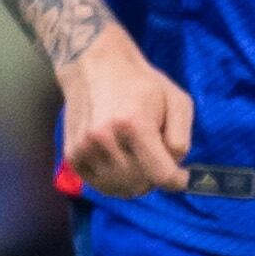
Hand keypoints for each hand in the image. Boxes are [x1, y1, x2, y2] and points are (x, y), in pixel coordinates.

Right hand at [59, 39, 195, 195]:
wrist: (94, 67)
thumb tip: (174, 167)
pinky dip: (116, 181)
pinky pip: (100, 186)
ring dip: (135, 181)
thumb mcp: (177, 101)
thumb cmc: (141, 83)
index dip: (177, 181)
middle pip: (141, 184)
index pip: (161, 175)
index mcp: (134, 125)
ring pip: (120, 189)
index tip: (182, 177)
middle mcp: (105, 139)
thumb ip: (181, 137)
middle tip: (158, 159)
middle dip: (155, 178)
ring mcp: (85, 149)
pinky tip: (122, 162)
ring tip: (139, 158)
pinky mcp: (72, 155)